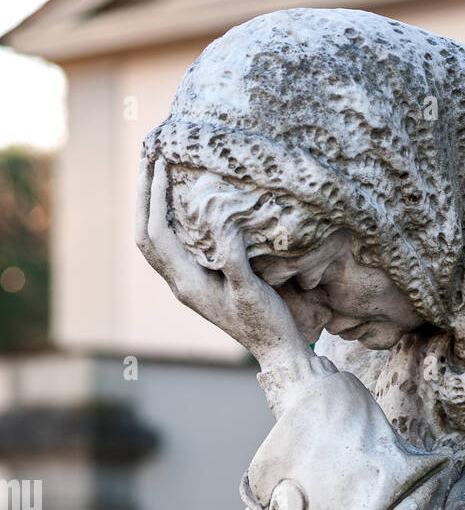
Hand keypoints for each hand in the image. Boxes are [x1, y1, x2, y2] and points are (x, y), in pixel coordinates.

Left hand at [135, 156, 322, 380]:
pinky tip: (182, 204)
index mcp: (187, 284)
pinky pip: (173, 246)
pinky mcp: (200, 283)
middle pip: (146, 235)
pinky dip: (169, 220)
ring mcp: (188, 284)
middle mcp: (180, 284)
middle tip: (146, 158)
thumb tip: (218, 217)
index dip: (155, 196)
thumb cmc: (266, 324)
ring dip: (151, 208)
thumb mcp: (251, 289)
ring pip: (156, 241)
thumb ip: (233, 256)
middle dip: (143, 197)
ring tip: (156, 175)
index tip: (161, 162)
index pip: (157, 232)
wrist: (277, 351)